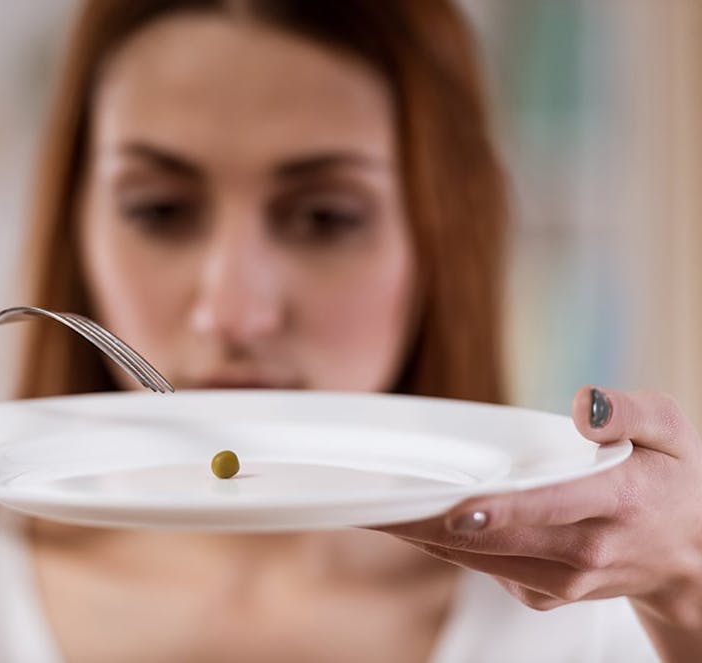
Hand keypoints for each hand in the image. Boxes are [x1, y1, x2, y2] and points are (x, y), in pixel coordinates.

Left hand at [376, 386, 701, 628]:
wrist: (692, 554)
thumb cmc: (673, 478)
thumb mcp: (672, 430)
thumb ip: (631, 412)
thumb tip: (584, 406)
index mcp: (618, 500)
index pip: (549, 507)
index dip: (500, 511)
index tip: (456, 510)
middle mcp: (589, 549)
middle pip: (497, 539)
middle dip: (431, 523)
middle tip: (374, 504)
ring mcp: (567, 579)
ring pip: (482, 561)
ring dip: (426, 539)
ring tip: (377, 512)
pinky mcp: (548, 595)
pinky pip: (488, 570)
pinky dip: (451, 549)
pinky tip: (422, 523)